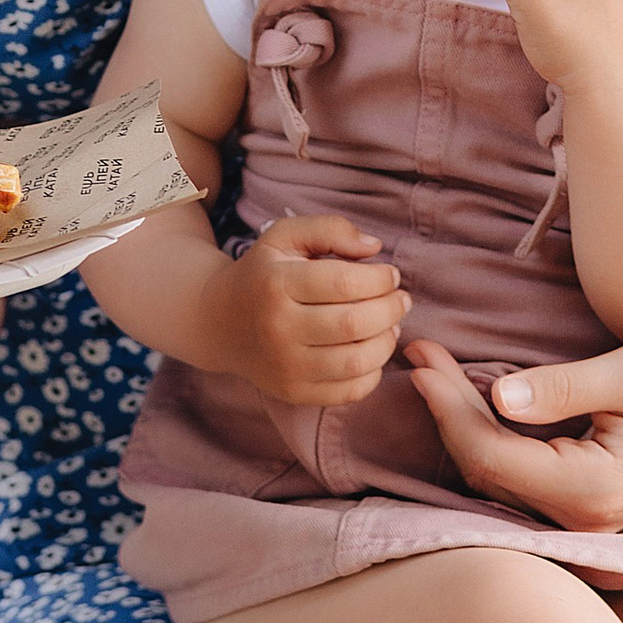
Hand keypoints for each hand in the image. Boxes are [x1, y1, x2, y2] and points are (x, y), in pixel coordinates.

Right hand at [217, 213, 409, 407]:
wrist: (221, 323)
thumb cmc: (264, 273)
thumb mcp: (286, 236)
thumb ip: (330, 229)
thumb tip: (374, 248)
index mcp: (276, 284)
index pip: (345, 283)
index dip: (380, 279)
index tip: (391, 274)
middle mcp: (278, 329)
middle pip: (355, 323)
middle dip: (391, 308)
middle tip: (401, 299)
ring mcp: (285, 367)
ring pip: (357, 361)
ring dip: (387, 341)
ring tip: (390, 324)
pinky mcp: (294, 393)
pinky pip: (349, 391)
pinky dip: (373, 372)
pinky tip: (372, 349)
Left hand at [405, 334, 622, 532]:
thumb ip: (563, 388)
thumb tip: (497, 395)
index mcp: (590, 489)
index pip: (490, 454)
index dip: (448, 408)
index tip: (422, 360)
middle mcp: (582, 516)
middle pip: (486, 469)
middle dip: (446, 411)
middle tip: (419, 355)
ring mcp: (585, 517)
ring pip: (498, 478)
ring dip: (463, 423)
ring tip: (436, 372)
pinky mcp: (588, 503)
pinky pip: (521, 478)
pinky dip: (491, 437)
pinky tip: (475, 400)